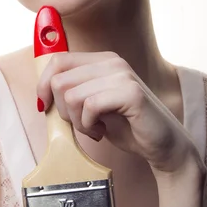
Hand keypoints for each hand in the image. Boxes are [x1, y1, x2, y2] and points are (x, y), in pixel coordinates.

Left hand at [36, 51, 204, 177]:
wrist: (163, 145)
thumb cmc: (128, 126)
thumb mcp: (94, 104)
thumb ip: (73, 91)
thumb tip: (42, 90)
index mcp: (102, 60)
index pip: (58, 60)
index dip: (44, 84)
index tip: (46, 106)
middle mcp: (112, 62)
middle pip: (59, 79)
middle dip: (62, 109)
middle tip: (81, 123)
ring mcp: (122, 75)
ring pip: (71, 94)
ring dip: (77, 120)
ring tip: (94, 128)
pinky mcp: (130, 92)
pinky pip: (89, 106)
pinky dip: (89, 125)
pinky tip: (102, 131)